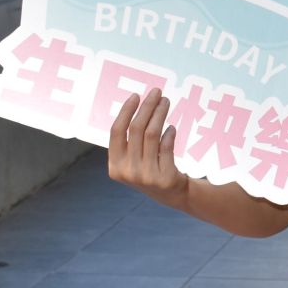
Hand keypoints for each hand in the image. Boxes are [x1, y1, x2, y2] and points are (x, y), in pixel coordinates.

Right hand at [107, 87, 187, 208]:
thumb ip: (130, 141)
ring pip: (152, 135)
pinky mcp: (164, 177)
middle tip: (156, 92)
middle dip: (147, 107)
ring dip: (160, 114)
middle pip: (136, 130)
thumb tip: (138, 106)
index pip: (116, 132)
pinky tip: (172, 127)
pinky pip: (166, 147)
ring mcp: (146, 176)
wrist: (172, 195)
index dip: (125, 112)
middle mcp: (127, 171)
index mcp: (114, 165)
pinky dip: (169, 134)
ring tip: (166, 102)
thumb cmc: (151, 170)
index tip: (136, 95)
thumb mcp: (133, 160)